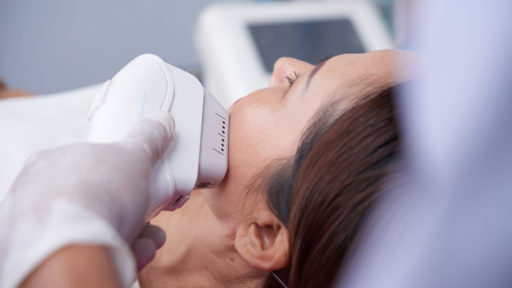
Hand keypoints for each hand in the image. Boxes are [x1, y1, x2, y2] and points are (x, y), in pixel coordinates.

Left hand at [0, 112, 174, 286]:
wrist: (75, 248)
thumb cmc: (97, 192)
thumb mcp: (133, 154)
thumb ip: (148, 137)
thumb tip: (162, 121)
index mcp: (52, 162)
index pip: (88, 160)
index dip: (120, 169)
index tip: (142, 177)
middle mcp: (42, 195)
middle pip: (99, 197)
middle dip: (134, 206)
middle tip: (153, 209)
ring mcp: (47, 229)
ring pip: (99, 228)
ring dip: (136, 232)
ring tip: (151, 237)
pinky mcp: (56, 258)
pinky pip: (95, 250)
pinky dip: (121, 251)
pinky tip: (136, 250)